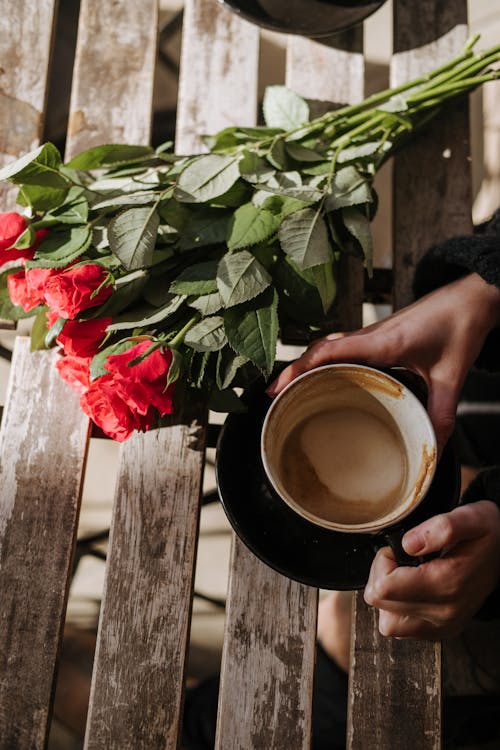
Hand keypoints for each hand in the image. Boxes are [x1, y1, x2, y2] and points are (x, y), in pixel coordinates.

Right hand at [267, 273, 499, 451]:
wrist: (472, 296)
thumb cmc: (460, 325)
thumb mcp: (452, 374)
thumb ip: (442, 411)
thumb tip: (432, 447)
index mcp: (383, 342)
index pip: (331, 351)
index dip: (301, 367)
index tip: (278, 387)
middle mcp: (371, 335)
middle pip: (320, 349)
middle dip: (293, 369)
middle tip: (272, 395)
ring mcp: (372, 334)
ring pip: (328, 346)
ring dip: (305, 364)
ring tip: (287, 388)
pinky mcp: (378, 336)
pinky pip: (342, 347)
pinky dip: (323, 360)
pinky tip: (321, 377)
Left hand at [364, 501, 499, 638]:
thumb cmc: (487, 533)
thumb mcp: (470, 518)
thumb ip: (441, 528)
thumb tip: (407, 545)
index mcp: (447, 584)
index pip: (383, 588)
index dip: (382, 563)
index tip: (398, 549)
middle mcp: (444, 613)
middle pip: (381, 605)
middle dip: (382, 576)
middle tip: (401, 560)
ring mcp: (443, 626)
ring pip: (388, 624)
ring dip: (387, 598)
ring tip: (405, 576)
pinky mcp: (441, 631)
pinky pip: (402, 630)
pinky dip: (397, 611)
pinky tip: (411, 589)